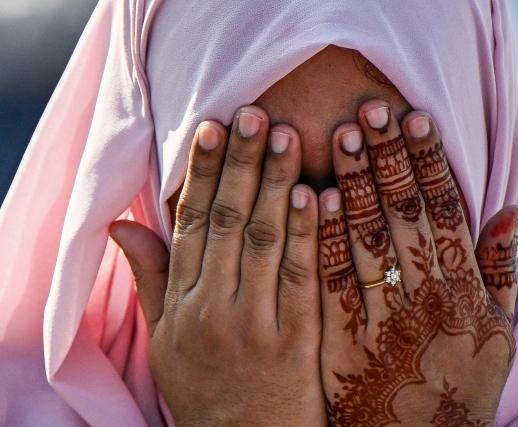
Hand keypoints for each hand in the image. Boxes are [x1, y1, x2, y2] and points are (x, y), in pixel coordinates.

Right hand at [110, 106, 325, 425]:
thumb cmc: (203, 387)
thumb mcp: (164, 337)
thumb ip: (150, 277)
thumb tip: (122, 224)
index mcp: (181, 302)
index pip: (191, 223)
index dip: (201, 173)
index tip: (212, 128)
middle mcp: (213, 307)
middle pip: (229, 222)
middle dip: (242, 164)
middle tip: (255, 113)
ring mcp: (254, 323)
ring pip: (265, 241)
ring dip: (277, 184)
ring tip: (288, 137)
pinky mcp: (295, 340)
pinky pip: (302, 277)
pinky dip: (309, 232)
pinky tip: (320, 193)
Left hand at [318, 100, 517, 425]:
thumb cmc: (463, 381)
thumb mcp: (500, 331)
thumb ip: (501, 270)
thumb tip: (512, 210)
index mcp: (466, 290)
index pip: (446, 209)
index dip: (428, 161)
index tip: (412, 118)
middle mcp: (427, 299)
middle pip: (404, 215)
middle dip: (386, 158)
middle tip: (367, 111)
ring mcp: (383, 320)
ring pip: (366, 240)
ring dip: (353, 184)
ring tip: (339, 136)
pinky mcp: (343, 343)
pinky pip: (330, 283)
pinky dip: (323, 239)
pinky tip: (312, 198)